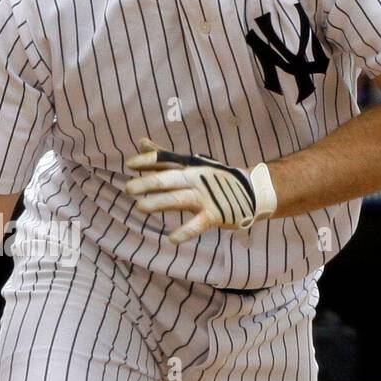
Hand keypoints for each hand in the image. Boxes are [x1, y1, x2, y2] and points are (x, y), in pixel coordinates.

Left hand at [125, 138, 276, 244]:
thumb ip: (163, 156)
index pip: (166, 160)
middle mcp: (196, 178)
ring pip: (179, 199)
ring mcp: (205, 196)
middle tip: (129, 188)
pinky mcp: (215, 214)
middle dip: (149, 183)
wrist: (251, 190)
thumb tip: (141, 141)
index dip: (149, 161)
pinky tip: (172, 238)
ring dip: (159, 203)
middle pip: (169, 178)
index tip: (130, 164)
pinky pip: (198, 224)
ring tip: (140, 207)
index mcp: (189, 166)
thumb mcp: (190, 163)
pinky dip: (186, 231)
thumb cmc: (213, 177)